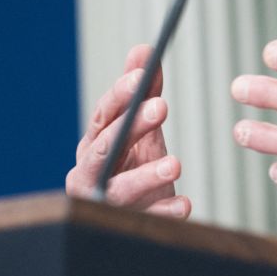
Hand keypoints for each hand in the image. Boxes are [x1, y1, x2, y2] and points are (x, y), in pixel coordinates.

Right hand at [65, 44, 190, 218]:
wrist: (137, 211)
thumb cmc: (133, 161)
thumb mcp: (141, 126)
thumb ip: (142, 92)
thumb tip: (144, 50)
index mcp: (94, 144)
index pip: (103, 116)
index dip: (119, 96)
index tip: (140, 78)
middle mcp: (92, 173)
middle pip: (106, 148)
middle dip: (131, 127)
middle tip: (161, 107)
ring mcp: (107, 202)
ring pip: (119, 189)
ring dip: (146, 175)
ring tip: (175, 164)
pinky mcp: (128, 225)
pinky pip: (145, 220)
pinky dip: (163, 213)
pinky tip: (184, 205)